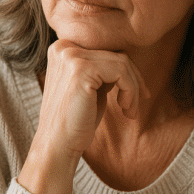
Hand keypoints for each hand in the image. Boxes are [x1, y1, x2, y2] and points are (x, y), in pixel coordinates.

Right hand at [19, 40, 148, 193]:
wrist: (57, 145)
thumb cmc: (76, 120)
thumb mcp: (90, 87)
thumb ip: (102, 70)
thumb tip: (128, 60)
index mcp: (62, 49)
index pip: (106, 50)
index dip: (126, 72)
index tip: (136, 94)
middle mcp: (64, 47)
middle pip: (116, 55)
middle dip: (133, 81)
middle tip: (134, 106)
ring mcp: (71, 56)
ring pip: (122, 63)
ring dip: (133, 89)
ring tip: (129, 111)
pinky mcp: (81, 69)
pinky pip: (121, 73)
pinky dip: (130, 92)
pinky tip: (125, 110)